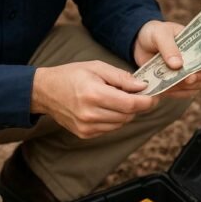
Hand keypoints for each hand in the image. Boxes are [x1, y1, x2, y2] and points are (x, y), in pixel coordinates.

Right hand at [31, 61, 158, 138]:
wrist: (45, 91)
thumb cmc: (72, 75)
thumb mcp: (97, 67)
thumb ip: (121, 77)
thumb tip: (143, 87)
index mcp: (93, 94)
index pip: (130, 104)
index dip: (147, 101)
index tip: (155, 96)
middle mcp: (89, 114)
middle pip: (128, 115)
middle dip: (138, 105)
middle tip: (140, 94)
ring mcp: (86, 126)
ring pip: (121, 123)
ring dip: (127, 113)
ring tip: (120, 98)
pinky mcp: (85, 134)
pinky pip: (110, 128)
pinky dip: (115, 119)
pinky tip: (108, 107)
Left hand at [133, 20, 200, 98]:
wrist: (140, 43)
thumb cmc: (155, 33)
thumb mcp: (160, 34)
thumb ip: (169, 48)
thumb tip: (178, 65)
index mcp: (198, 45)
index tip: (193, 73)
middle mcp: (197, 60)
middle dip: (194, 81)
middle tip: (180, 79)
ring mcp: (189, 73)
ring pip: (197, 87)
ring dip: (183, 88)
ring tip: (168, 81)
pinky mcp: (179, 83)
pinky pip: (183, 93)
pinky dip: (174, 93)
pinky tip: (164, 87)